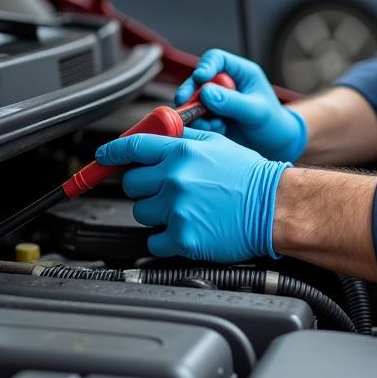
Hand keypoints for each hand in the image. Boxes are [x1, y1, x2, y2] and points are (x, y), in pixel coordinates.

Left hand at [95, 127, 289, 260]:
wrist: (274, 206)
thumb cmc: (250, 177)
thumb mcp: (218, 144)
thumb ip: (184, 138)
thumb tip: (158, 137)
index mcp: (182, 152)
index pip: (132, 148)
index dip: (111, 153)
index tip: (102, 158)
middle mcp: (175, 178)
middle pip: (132, 183)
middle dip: (145, 187)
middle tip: (167, 189)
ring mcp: (177, 209)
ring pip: (141, 212)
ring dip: (157, 212)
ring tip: (186, 209)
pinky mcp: (182, 238)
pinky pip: (154, 240)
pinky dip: (166, 238)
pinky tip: (188, 228)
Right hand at [175, 48, 306, 161]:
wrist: (274, 146)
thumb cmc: (273, 123)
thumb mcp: (257, 111)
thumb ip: (233, 102)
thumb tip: (206, 93)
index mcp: (240, 72)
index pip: (217, 59)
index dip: (205, 66)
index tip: (200, 77)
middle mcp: (225, 84)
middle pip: (198, 80)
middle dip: (190, 91)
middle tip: (183, 101)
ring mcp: (216, 101)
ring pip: (194, 101)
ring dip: (196, 112)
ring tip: (213, 125)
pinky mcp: (210, 118)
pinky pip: (196, 118)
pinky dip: (201, 125)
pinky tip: (217, 130)